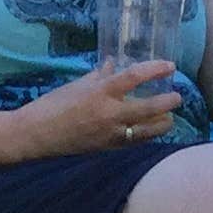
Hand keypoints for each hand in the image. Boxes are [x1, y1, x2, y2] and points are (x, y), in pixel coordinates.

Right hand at [19, 59, 180, 158]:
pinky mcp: (107, 148)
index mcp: (100, 92)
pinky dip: (145, 135)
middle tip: (177, 97)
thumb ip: (99, 75)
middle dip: (168, 102)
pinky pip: (134, 142)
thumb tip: (114, 64)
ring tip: (168, 118)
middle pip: (150, 108)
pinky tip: (150, 130)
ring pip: (147, 131)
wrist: (35, 135)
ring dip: (162, 123)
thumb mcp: (77, 85)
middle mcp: (109, 114)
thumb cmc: (52, 105)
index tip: (170, 66)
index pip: (134, 77)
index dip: (155, 69)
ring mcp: (109, 134)